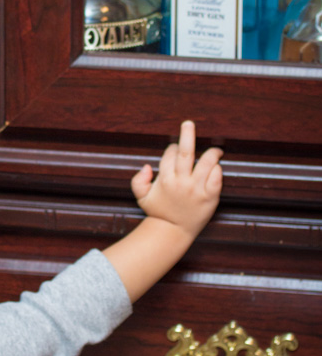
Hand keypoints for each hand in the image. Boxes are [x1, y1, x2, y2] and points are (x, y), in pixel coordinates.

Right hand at [130, 121, 222, 241]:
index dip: (173, 149)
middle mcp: (181, 182)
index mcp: (165, 180)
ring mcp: (196, 189)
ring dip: (211, 153)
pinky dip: (217, 170)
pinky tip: (216, 167)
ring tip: (215, 150)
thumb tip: (147, 166)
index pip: (170, 155)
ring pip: (206, 163)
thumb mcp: (141, 198)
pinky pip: (217, 178)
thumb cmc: (158, 212)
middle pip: (186, 153)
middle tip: (189, 123)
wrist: (173, 232)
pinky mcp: (210, 197)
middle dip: (187, 135)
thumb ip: (138, 181)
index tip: (175, 150)